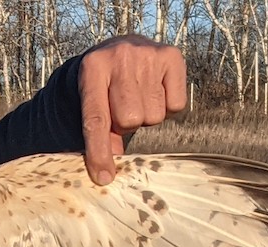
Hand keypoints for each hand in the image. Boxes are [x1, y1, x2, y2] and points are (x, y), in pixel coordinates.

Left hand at [78, 34, 186, 184]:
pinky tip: (155, 91)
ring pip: (154, 115)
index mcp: (91, 69)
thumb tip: (108, 173)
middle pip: (130, 120)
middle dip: (126, 124)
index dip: (99, 151)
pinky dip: (167, 106)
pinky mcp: (171, 55)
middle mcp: (119, 57)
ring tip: (137, 97)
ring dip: (146, 115)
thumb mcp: (91, 103)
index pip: (96, 119)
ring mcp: (147, 54)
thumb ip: (98, 134)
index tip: (103, 176)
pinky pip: (176, 106)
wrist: (116, 49)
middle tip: (121, 109)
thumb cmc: (102, 85)